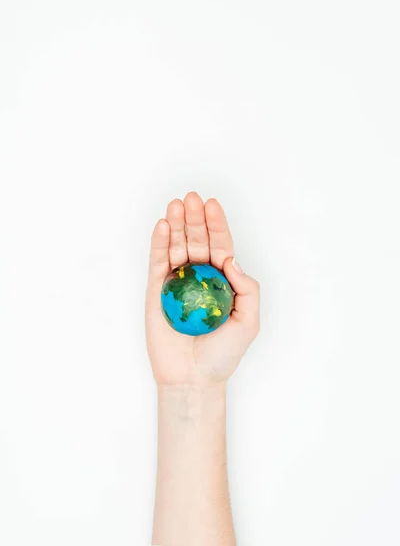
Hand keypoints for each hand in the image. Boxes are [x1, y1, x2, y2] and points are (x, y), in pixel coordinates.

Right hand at [146, 192, 259, 386]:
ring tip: (176, 205)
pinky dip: (159, 243)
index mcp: (221, 280)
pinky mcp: (156, 290)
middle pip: (197, 240)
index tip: (213, 205)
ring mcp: (176, 281)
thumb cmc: (223, 353)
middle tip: (192, 198)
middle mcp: (198, 276)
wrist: (192, 377)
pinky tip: (162, 225)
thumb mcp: (249, 321)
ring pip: (176, 246)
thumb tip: (232, 260)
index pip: (220, 245)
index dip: (217, 224)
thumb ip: (247, 289)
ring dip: (176, 224)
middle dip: (195, 218)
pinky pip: (158, 262)